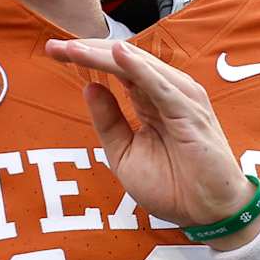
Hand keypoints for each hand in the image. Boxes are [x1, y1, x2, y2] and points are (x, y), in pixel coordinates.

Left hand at [44, 37, 259, 247]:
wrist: (207, 213)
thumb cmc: (172, 185)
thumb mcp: (125, 154)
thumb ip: (108, 121)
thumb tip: (89, 87)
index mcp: (151, 100)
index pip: (115, 69)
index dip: (85, 58)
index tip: (53, 52)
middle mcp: (166, 92)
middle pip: (123, 61)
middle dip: (87, 51)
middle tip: (54, 46)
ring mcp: (180, 99)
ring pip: (137, 67)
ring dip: (105, 55)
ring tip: (74, 47)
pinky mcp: (189, 113)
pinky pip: (160, 85)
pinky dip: (138, 68)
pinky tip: (116, 54)